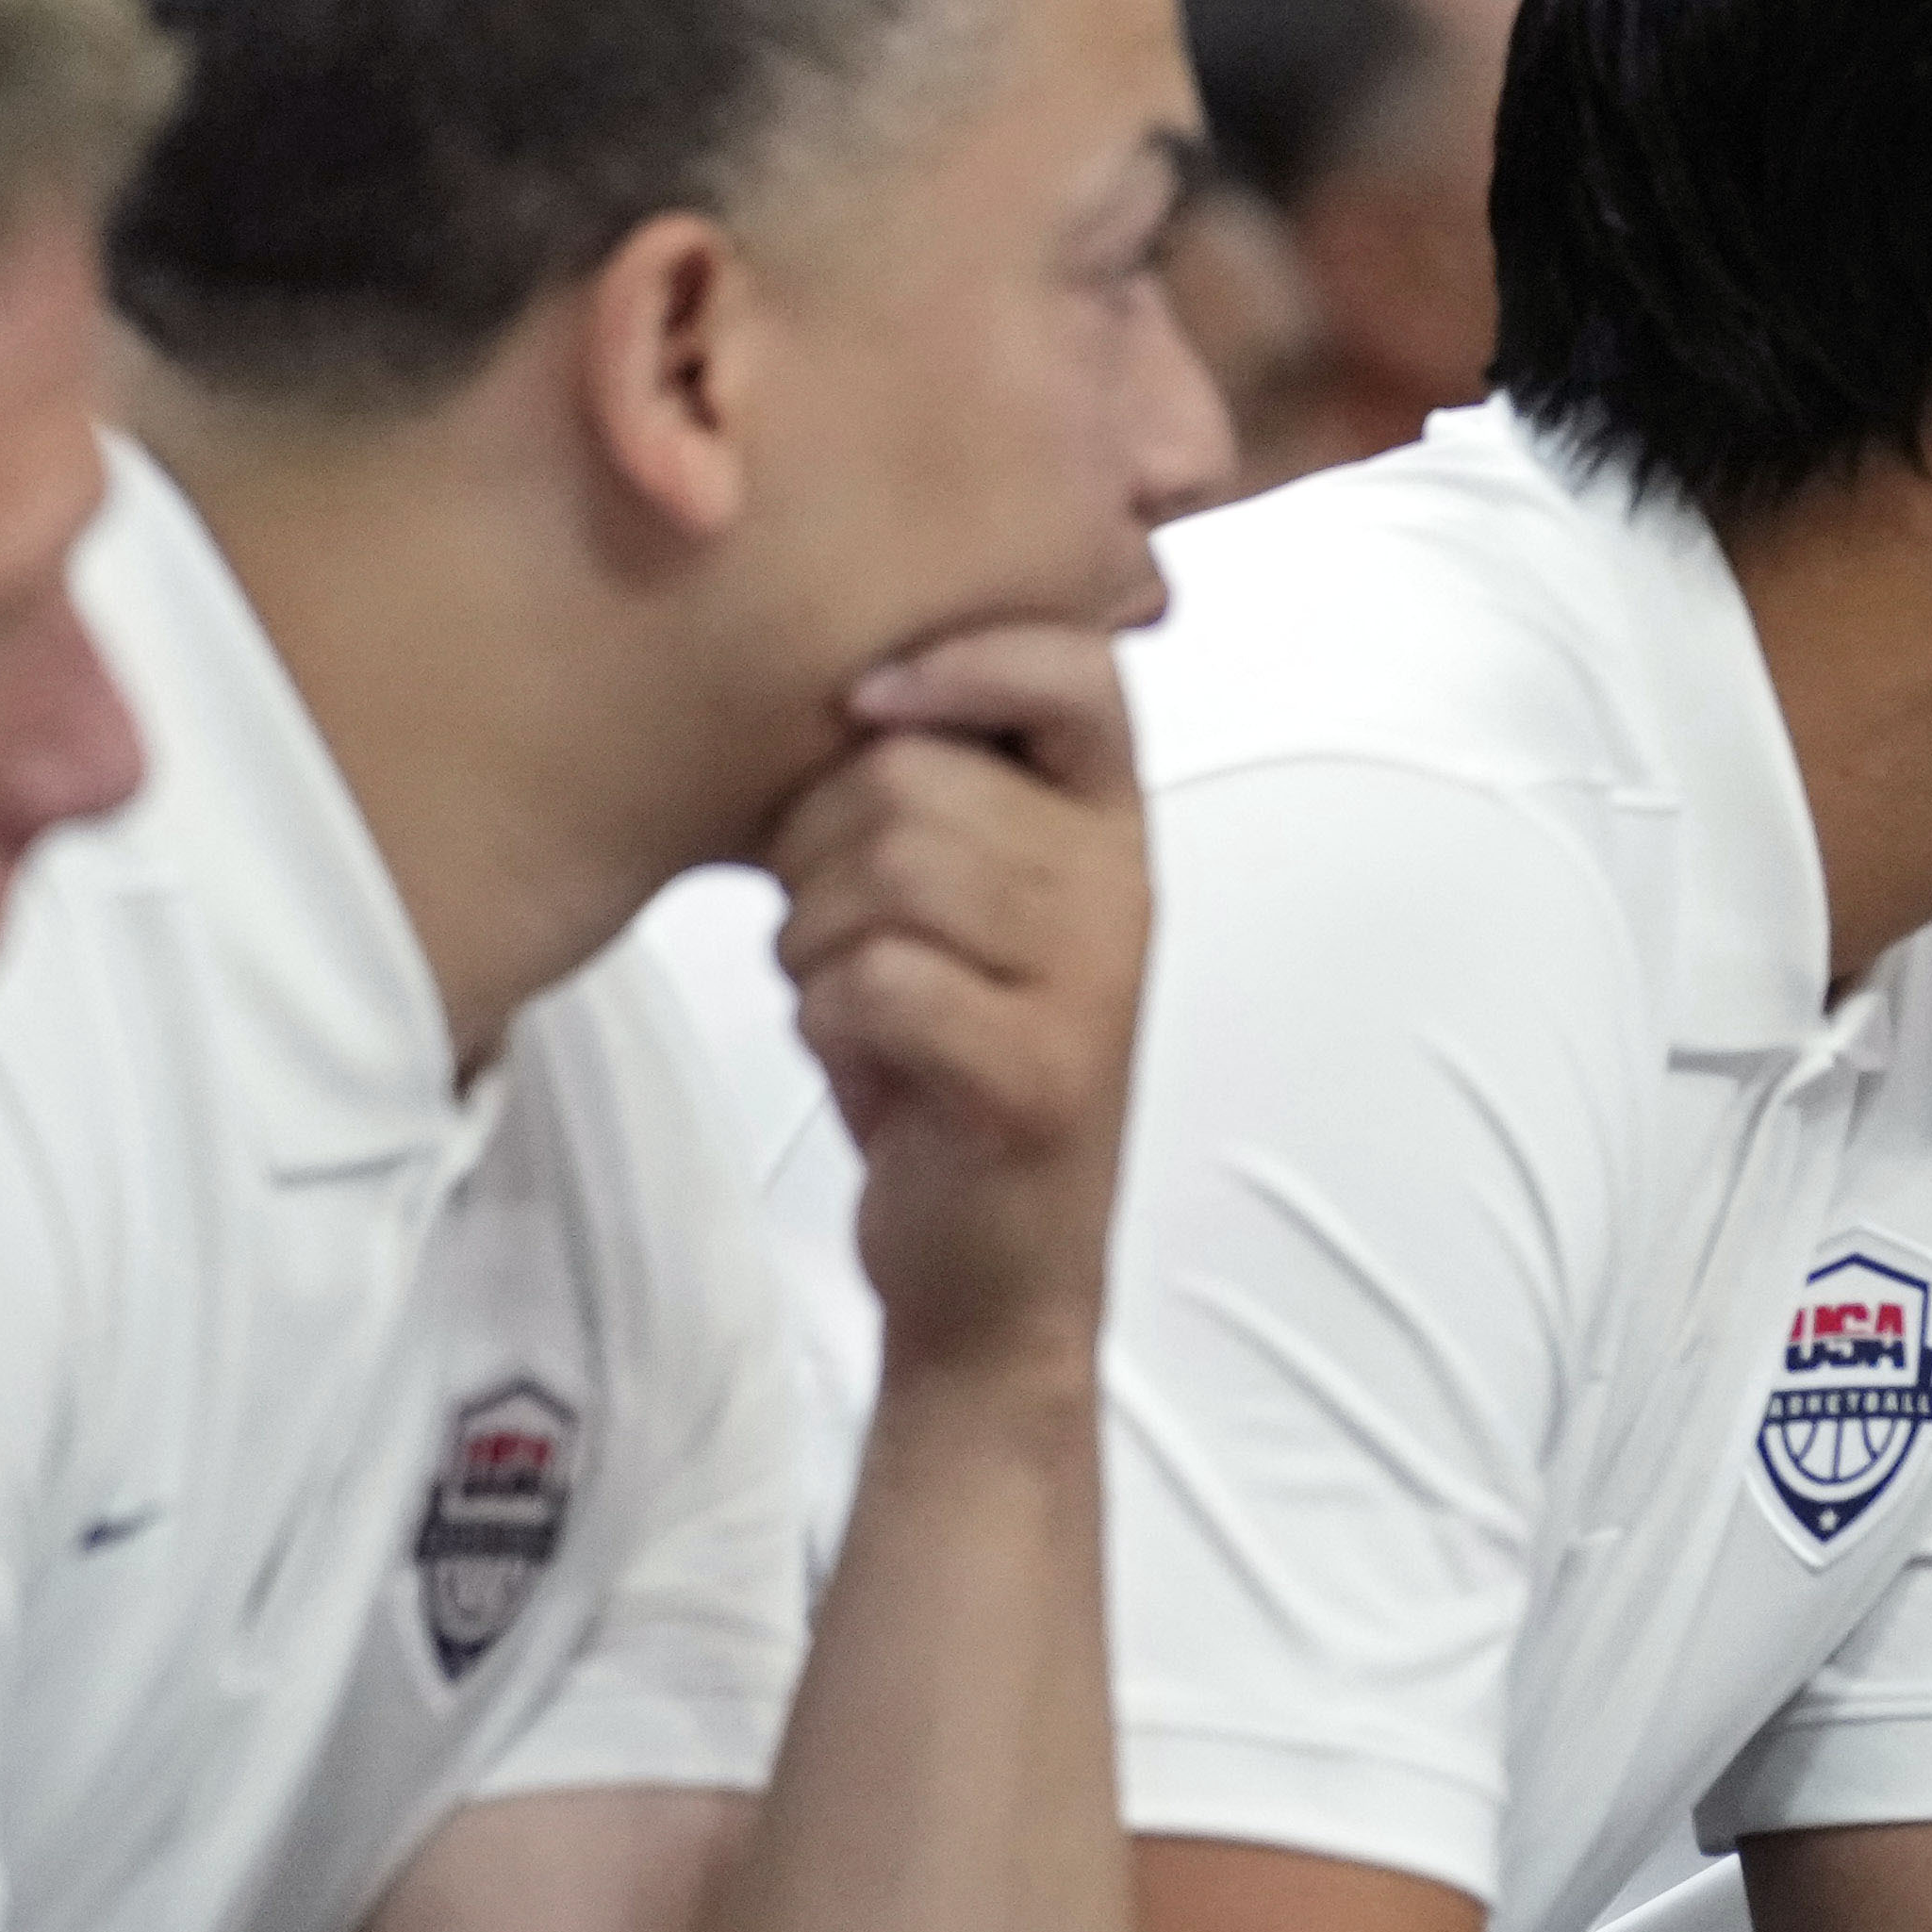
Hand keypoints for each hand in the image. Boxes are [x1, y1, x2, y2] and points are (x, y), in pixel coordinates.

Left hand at [771, 619, 1146, 1391]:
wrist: (990, 1273)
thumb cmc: (942, 1061)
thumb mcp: (953, 903)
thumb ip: (923, 783)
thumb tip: (826, 679)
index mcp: (1109, 824)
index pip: (1076, 668)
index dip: (960, 657)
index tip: (869, 703)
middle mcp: (1121, 887)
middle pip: (911, 774)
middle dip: (811, 845)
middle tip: (822, 925)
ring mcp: (1091, 981)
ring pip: (886, 870)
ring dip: (812, 935)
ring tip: (843, 990)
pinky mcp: (1037, 1073)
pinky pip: (877, 979)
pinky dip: (825, 1016)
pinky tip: (859, 1055)